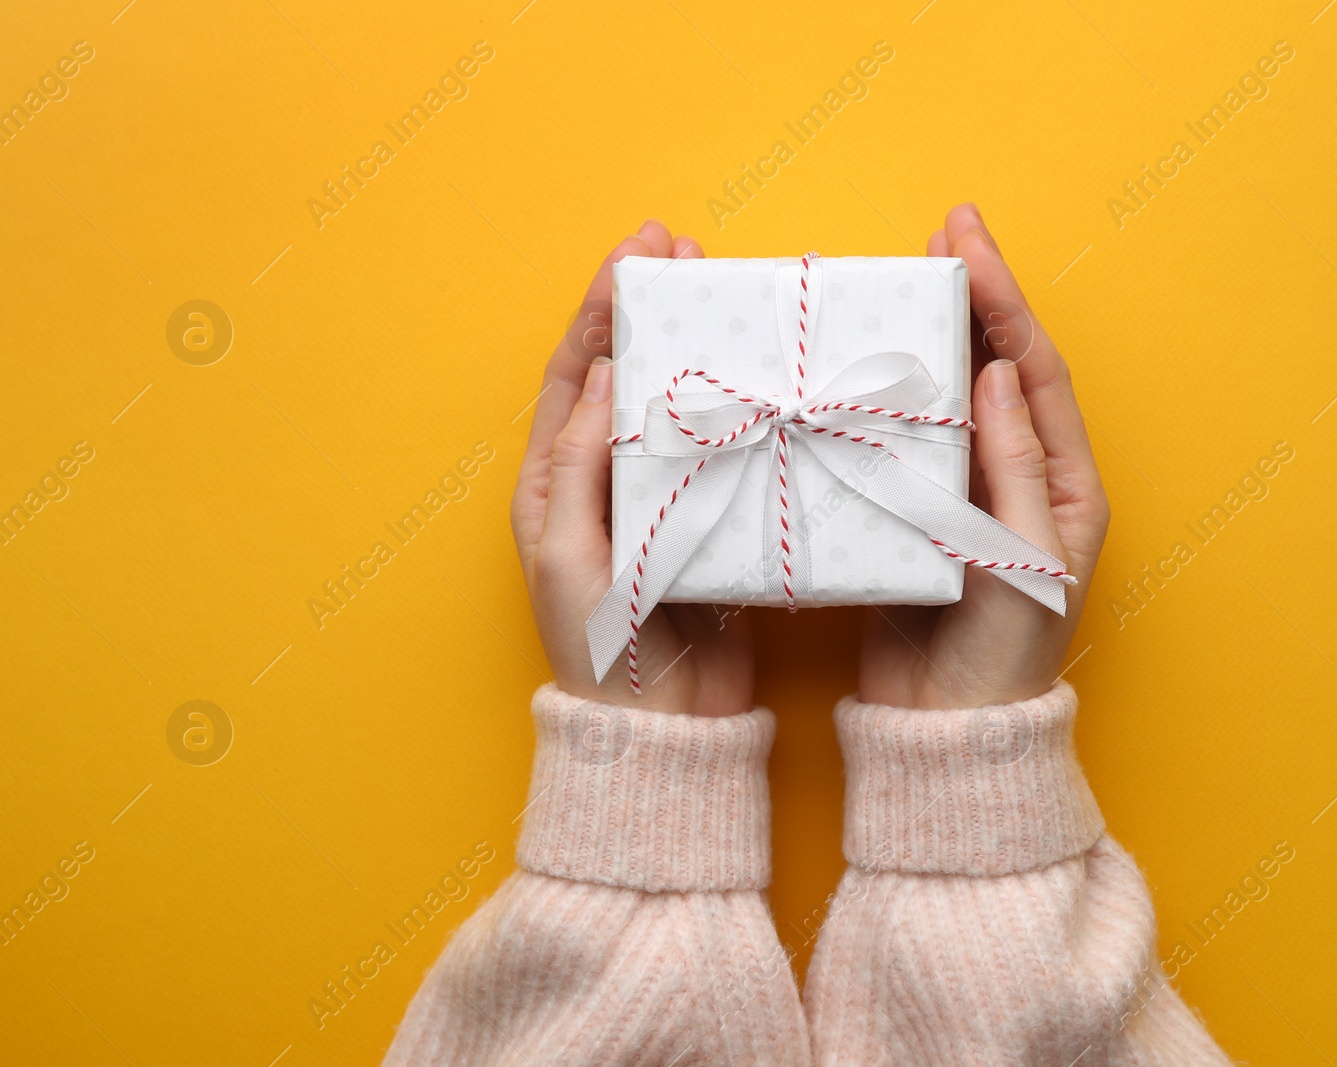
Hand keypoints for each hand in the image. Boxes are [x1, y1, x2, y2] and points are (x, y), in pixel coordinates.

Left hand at [511, 221, 754, 715]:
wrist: (663, 728)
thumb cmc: (600, 650)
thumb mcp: (573, 555)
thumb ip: (581, 465)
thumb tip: (606, 374)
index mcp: (556, 485)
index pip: (574, 376)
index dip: (599, 311)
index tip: (634, 254)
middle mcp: (605, 482)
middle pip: (625, 375)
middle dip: (647, 308)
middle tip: (683, 249)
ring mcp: (659, 498)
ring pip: (676, 404)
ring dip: (695, 347)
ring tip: (722, 293)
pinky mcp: (708, 521)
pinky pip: (721, 449)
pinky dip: (737, 406)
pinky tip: (759, 375)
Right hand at [857, 204, 1109, 708]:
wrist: (946, 736)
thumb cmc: (1002, 662)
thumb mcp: (1024, 564)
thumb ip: (1015, 470)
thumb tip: (997, 373)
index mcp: (1065, 486)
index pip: (1033, 372)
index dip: (1004, 301)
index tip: (966, 242)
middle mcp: (1022, 480)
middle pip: (998, 367)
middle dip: (975, 298)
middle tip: (940, 234)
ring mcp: (970, 496)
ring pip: (951, 396)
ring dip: (932, 337)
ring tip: (902, 279)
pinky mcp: (920, 517)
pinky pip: (908, 440)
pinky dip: (890, 396)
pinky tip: (864, 366)